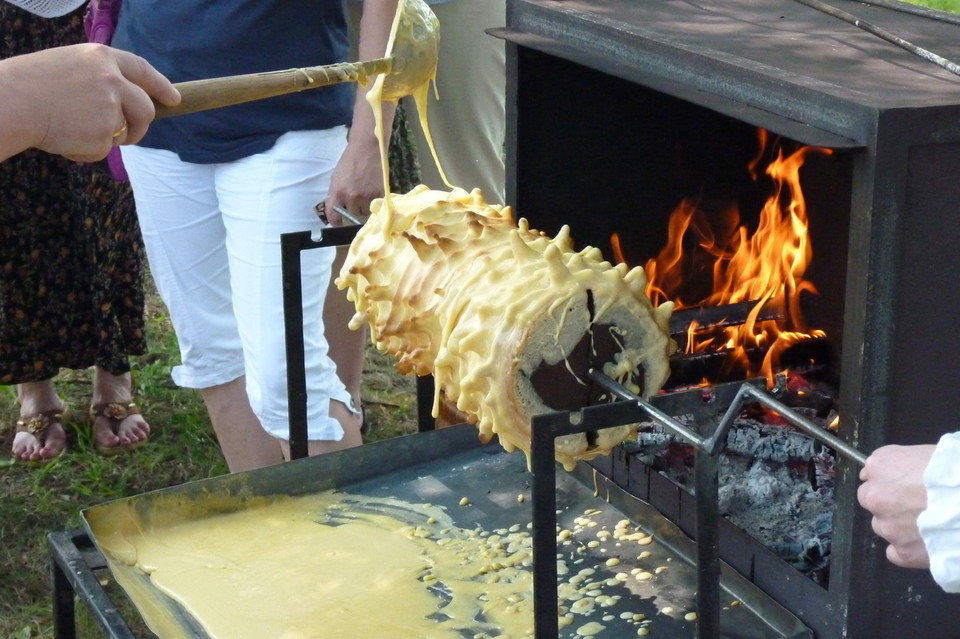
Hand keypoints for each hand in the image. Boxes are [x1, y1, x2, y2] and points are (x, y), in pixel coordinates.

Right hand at [0, 43, 179, 161]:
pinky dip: (86, 150)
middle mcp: (113, 80)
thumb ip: (100, 79)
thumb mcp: (70, 66)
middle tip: (128, 136)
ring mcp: (111, 107)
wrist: (11, 103)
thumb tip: (124, 103)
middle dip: (140, 126)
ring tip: (73, 129)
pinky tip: (63, 137)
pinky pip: (103, 150)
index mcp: (102, 58)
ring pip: (124, 133)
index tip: (174, 98)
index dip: (161, 86)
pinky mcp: (105, 133)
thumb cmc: (31, 85)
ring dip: (106, 139)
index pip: (142, 70)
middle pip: (146, 110)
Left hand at [322, 133, 387, 225]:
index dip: (336, 221)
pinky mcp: (379, 192)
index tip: (339, 222)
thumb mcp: (336, 178)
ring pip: (365, 213)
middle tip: (355, 202)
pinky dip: (374, 201)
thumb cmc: (349, 161)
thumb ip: (335, 195)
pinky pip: (376, 205)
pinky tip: (372, 191)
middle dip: (353, 211)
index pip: (334, 218)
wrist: (366, 148)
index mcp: (338, 193)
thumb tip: (337, 209)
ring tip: (365, 196)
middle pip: (353, 216)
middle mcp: (352, 197)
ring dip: (364, 208)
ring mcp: (367, 196)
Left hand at [858, 444, 935, 568]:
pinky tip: (926, 544)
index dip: (890, 480)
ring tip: (929, 524)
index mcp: (881, 466)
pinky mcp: (904, 552)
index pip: (871, 473)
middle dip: (890, 502)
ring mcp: (888, 526)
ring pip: (884, 527)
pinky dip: (907, 549)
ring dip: (899, 526)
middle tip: (917, 505)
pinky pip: (895, 553)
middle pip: (873, 500)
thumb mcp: (928, 452)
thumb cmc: (956, 470)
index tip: (905, 484)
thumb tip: (885, 472)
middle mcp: (875, 495)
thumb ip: (902, 463)